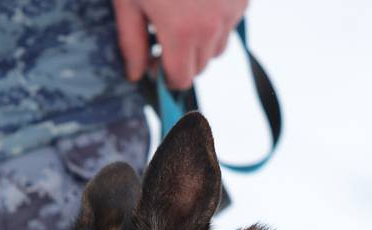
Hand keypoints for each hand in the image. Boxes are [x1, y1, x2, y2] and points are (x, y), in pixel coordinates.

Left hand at [113, 0, 247, 89]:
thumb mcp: (128, 0)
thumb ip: (132, 43)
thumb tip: (135, 75)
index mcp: (181, 32)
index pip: (180, 80)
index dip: (165, 75)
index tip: (155, 61)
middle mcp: (212, 27)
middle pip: (199, 67)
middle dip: (181, 59)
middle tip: (164, 34)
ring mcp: (231, 12)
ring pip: (217, 49)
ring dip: (202, 42)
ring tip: (183, 15)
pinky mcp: (242, 0)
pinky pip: (230, 25)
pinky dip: (217, 21)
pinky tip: (200, 2)